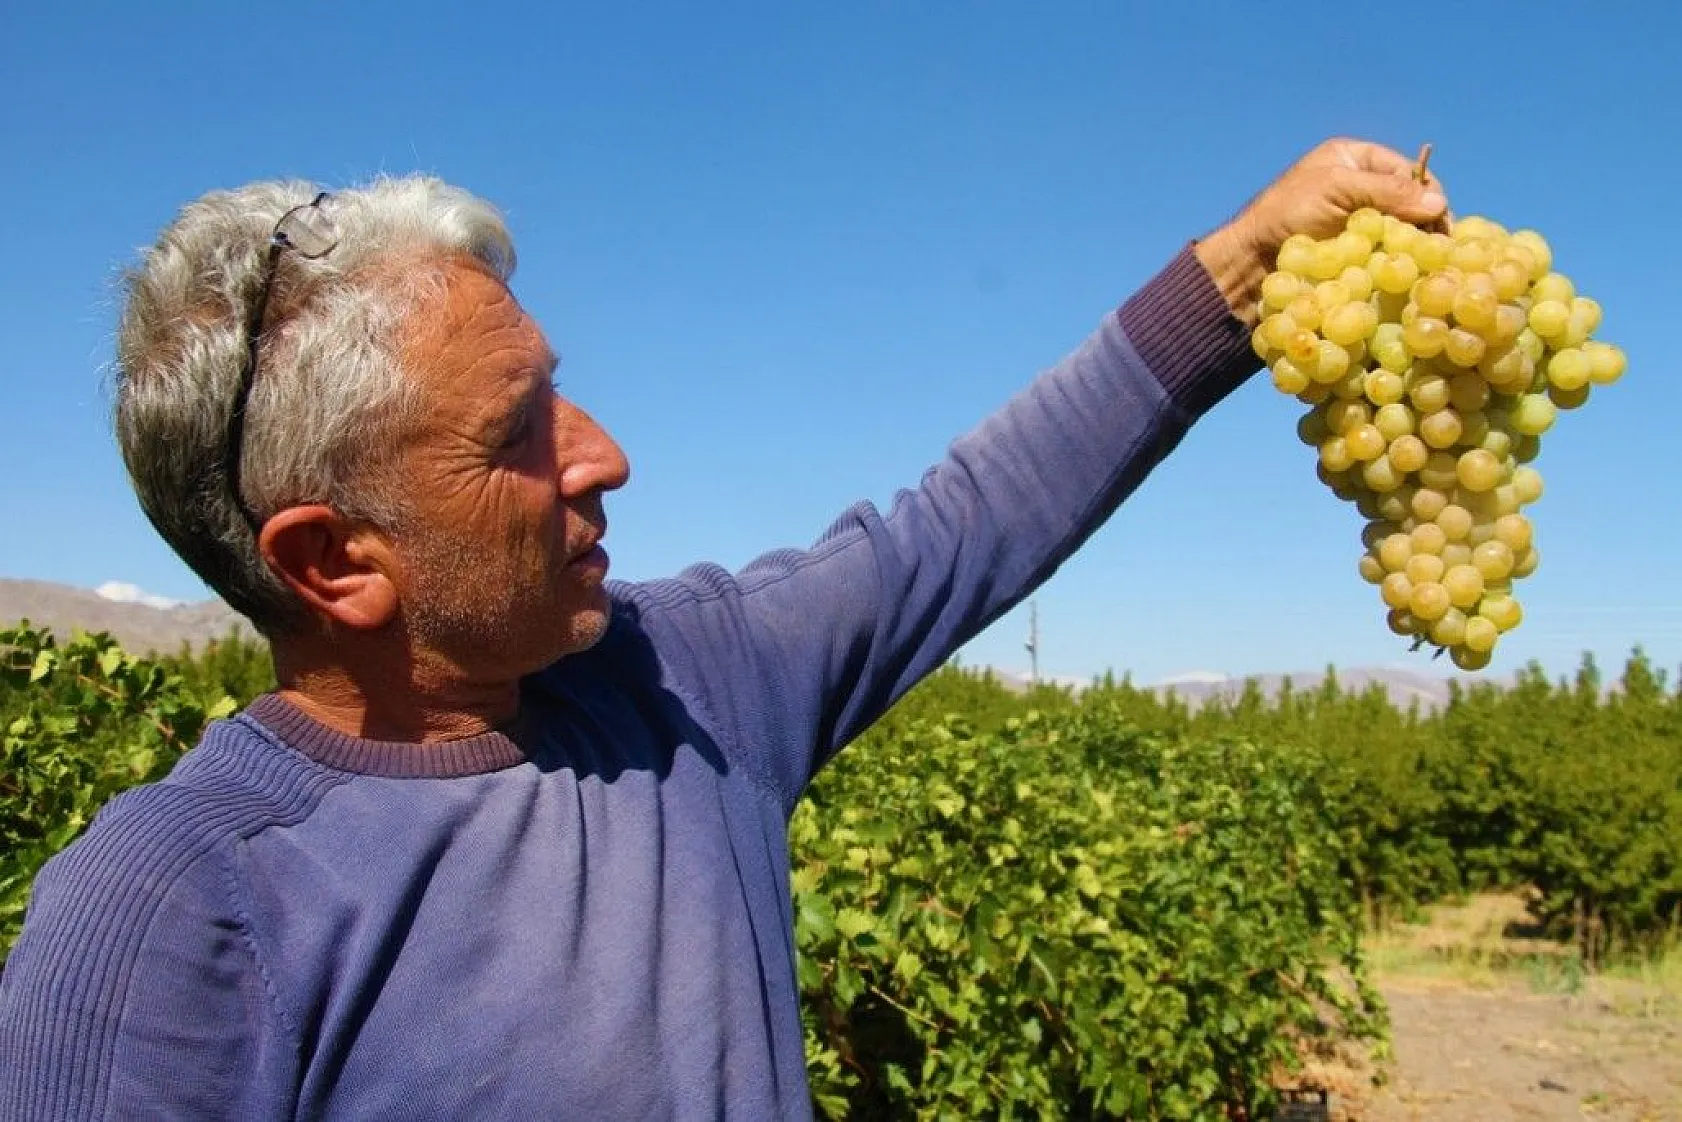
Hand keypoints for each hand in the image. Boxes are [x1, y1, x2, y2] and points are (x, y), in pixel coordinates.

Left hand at [1195, 138, 1450, 324]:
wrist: (1250, 261)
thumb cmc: (1284, 214)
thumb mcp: (1336, 190)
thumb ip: (1386, 192)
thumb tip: (1438, 203)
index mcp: (1357, 159)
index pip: (1409, 173)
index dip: (1429, 196)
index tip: (1441, 223)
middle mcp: (1360, 187)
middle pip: (1409, 204)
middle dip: (1425, 225)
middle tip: (1440, 251)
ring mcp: (1356, 222)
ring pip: (1400, 231)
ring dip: (1412, 248)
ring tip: (1427, 266)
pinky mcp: (1352, 252)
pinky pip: (1384, 255)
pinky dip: (1396, 264)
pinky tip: (1406, 276)